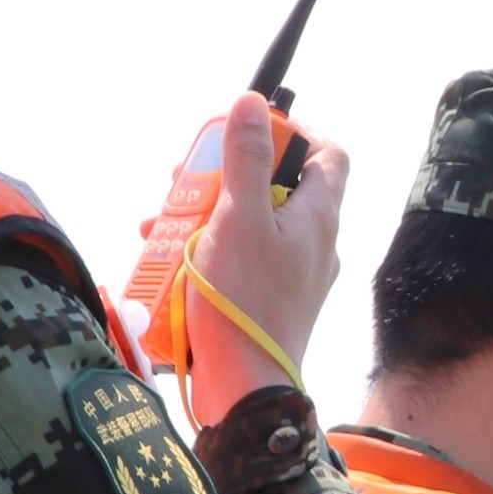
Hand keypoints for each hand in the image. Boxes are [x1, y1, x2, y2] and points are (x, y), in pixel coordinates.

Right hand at [182, 93, 349, 427]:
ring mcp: (296, 276)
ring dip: (209, 214)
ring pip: (254, 224)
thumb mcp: (239, 218)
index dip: (296, 132)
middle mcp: (316, 244)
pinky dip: (210, 250)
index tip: (252, 129)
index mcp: (318, 218)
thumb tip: (253, 104)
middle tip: (188, 178)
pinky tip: (171, 260)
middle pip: (279, 187)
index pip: (328, 154)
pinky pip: (244, 259)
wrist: (245, 389)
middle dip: (228, 175)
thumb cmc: (244, 303)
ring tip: (164, 223)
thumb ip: (245, 159)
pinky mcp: (271, 301)